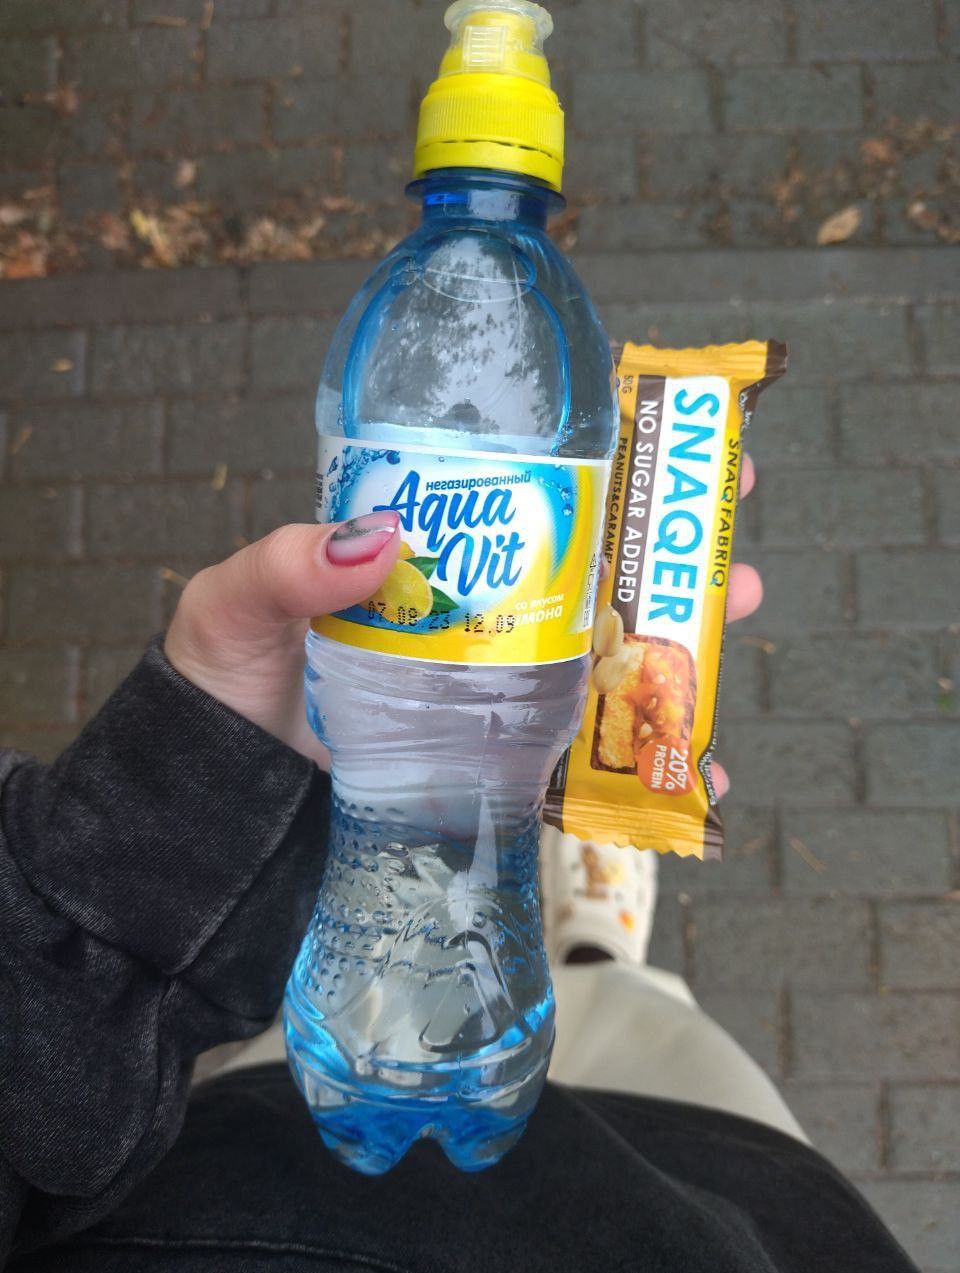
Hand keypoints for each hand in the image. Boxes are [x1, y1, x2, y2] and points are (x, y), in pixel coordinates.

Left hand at [164, 456, 760, 789]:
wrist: (216, 800)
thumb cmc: (222, 685)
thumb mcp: (236, 604)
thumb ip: (285, 565)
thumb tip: (378, 539)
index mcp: (424, 554)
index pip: (518, 491)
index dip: (597, 461)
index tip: (666, 434)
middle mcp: (472, 611)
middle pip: (590, 567)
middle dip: (668, 546)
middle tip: (720, 530)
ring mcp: (492, 686)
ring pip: (606, 654)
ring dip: (681, 640)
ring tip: (730, 622)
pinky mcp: (498, 758)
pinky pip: (583, 757)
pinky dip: (644, 767)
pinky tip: (693, 774)